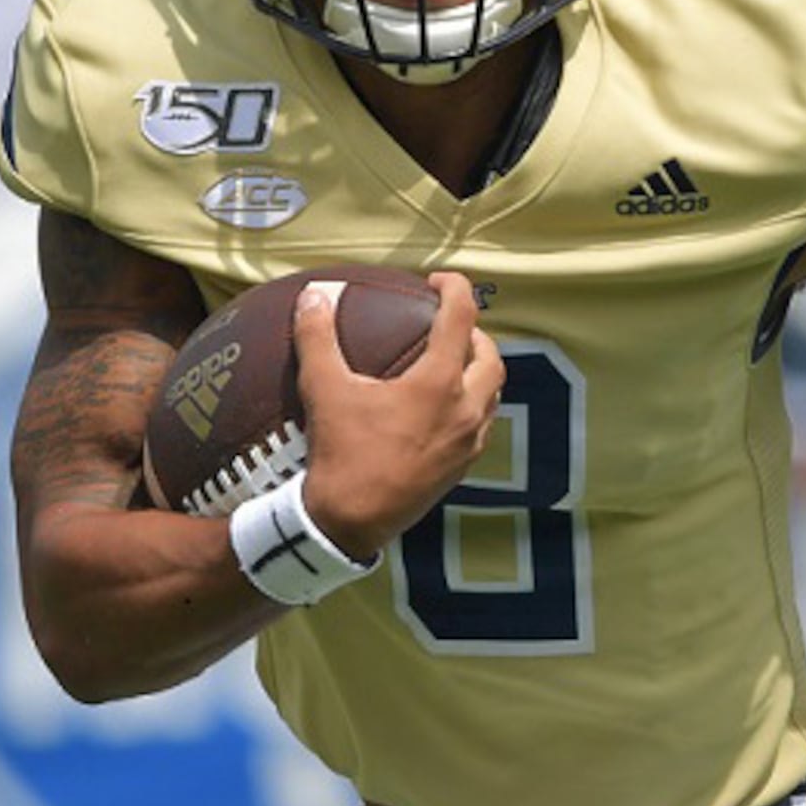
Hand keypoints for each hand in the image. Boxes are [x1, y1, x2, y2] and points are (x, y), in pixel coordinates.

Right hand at [293, 269, 501, 561]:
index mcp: (439, 384)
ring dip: (479, 371)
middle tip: (449, 325)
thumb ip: (318, 337)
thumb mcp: (323, 390)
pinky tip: (441, 410)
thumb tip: (314, 295)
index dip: (455, 289)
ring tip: (451, 363)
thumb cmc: (340, 454)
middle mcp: (464, 411)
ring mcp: (467, 443)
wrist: (349, 523)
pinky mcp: (461, 470)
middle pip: (490, 358)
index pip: (461, 318)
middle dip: (476, 334)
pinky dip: (471, 405)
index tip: (437, 282)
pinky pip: (480, 427)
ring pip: (492, 395)